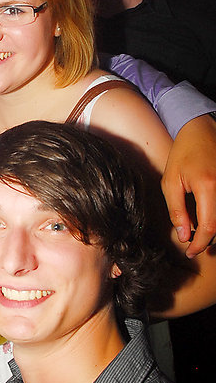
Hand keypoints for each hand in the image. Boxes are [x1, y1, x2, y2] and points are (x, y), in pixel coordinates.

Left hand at [162, 114, 215, 255]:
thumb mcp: (171, 182)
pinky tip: (204, 218)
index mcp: (208, 186)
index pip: (209, 226)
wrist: (201, 130)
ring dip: (213, 229)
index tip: (190, 252)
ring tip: (196, 232)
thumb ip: (177, 210)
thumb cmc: (184, 153)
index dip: (200, 244)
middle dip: (207, 239)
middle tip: (191, 244)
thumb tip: (183, 235)